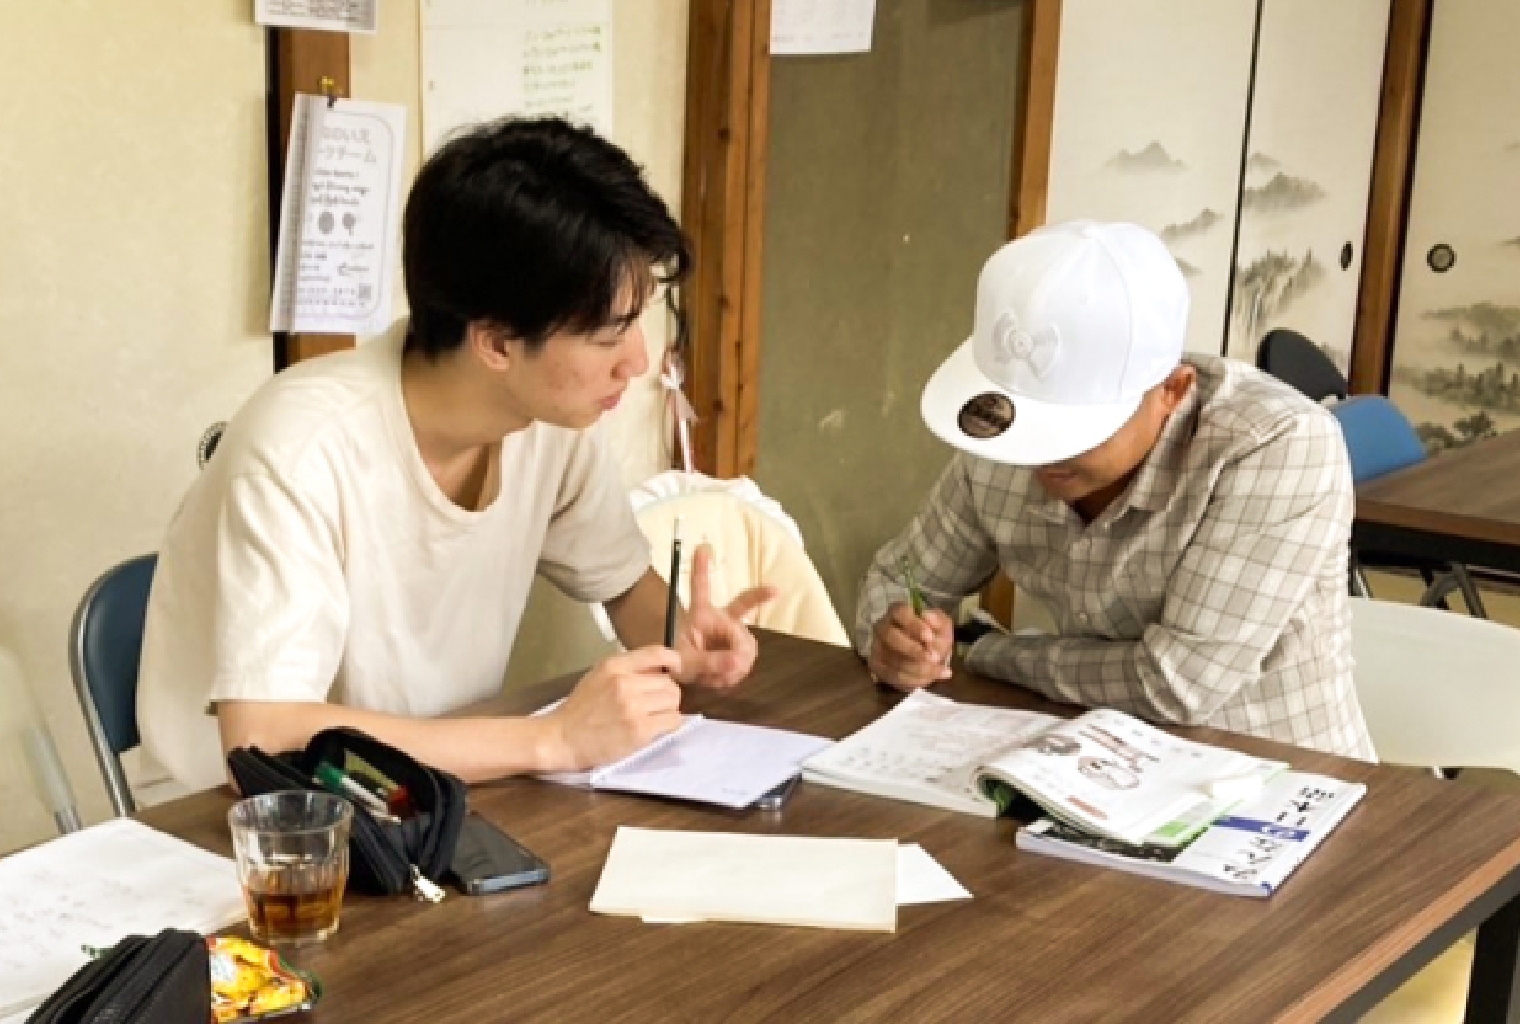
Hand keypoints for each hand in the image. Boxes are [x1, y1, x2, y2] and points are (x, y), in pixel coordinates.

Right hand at [547, 647, 683, 769]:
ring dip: (668, 710)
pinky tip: (655, 728)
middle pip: (669, 682)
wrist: (562, 738)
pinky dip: (668, 725)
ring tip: (653, 717)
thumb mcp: (599, 676)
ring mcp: (633, 706)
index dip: (673, 660)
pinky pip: (672, 721)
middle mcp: (625, 682)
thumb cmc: (579, 710)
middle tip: (653, 705)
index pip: (657, 653)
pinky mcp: (640, 729)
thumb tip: (660, 668)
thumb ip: (627, 669)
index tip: (675, 669)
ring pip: (673, 701)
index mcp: (614, 666)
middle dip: (666, 693)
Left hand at [675, 543, 774, 688]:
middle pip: (743, 604)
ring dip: (736, 663)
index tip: (703, 547)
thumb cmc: (679, 664)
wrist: (685, 680)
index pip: (700, 589)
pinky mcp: (740, 650)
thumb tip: (738, 662)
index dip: (701, 568)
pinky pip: (747, 659)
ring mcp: (732, 634)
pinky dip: (737, 673)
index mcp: (699, 615)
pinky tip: (725, 679)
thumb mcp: (687, 664)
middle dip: (759, 595)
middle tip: (771, 594)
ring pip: (747, 642)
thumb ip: (710, 662)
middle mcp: (719, 619)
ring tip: (718, 676)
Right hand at [868, 602, 954, 690]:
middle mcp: (882, 627)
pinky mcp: (877, 666)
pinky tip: (930, 678)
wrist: (925, 655)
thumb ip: (938, 621)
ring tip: (939, 671)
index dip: (914, 625)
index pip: (900, 612)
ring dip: (918, 668)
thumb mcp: (942, 626)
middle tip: (934, 658)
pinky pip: (893, 676)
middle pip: (891, 636)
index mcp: (897, 612)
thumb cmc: (932, 636)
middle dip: (914, 650)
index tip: (930, 637)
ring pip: (893, 660)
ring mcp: (877, 647)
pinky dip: (914, 680)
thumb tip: (926, 616)